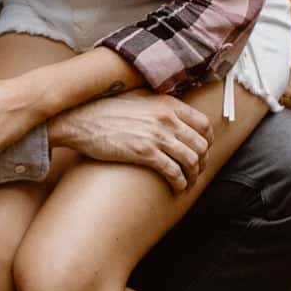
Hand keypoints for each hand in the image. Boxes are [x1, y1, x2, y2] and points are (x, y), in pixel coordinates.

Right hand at [49, 92, 211, 191]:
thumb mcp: (140, 102)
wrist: (81, 119)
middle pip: (201, 145)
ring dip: (193, 176)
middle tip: (197, 172)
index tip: (204, 152)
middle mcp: (166, 118)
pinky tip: (177, 187)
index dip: (208, 142)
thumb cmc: (107, 112)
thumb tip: (177, 124)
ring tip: (188, 183)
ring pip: (190, 160)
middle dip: (202, 163)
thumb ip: (161, 110)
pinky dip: (180, 182)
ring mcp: (156, 135)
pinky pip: (173, 171)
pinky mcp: (144, 152)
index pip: (204, 125)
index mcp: (168, 105)